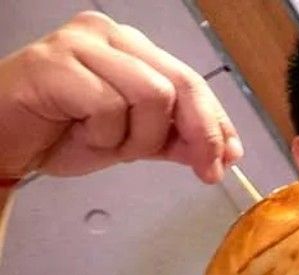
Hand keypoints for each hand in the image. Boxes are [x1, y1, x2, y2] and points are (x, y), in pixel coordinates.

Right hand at [0, 11, 242, 182]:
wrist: (3, 144)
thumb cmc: (61, 133)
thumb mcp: (134, 140)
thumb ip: (177, 140)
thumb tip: (226, 152)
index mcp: (132, 47)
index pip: (192, 80)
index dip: (217, 122)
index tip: (230, 157)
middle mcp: (109, 34)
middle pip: (181, 83)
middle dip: (200, 133)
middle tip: (205, 170)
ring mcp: (80, 44)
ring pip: (152, 95)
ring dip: (138, 137)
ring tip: (106, 144)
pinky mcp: (54, 63)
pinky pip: (108, 106)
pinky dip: (103, 134)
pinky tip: (79, 133)